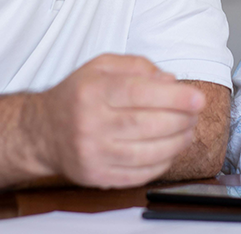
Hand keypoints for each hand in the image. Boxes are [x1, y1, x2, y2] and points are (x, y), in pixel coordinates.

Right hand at [28, 54, 205, 187]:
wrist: (41, 130)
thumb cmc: (78, 95)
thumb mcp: (101, 66)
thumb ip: (138, 66)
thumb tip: (171, 81)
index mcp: (92, 91)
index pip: (138, 93)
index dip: (174, 97)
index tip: (198, 99)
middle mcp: (89, 123)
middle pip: (146, 124)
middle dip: (180, 120)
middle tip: (195, 114)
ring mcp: (91, 153)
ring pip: (146, 152)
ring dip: (176, 143)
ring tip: (187, 131)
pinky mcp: (95, 175)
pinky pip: (138, 174)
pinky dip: (161, 163)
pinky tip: (170, 151)